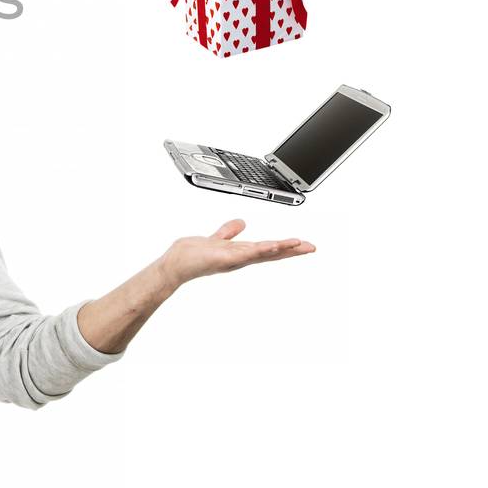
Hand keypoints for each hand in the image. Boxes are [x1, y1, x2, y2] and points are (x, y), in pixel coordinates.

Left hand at [158, 219, 314, 287]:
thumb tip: (242, 223)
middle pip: (271, 252)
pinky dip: (261, 250)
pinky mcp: (225, 258)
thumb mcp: (216, 239)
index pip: (267, 248)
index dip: (285, 247)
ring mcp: (234, 259)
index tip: (303, 244)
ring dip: (281, 248)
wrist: (175, 264)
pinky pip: (246, 253)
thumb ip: (228, 232)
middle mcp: (240, 258)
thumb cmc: (193, 255)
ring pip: (263, 252)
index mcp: (240, 252)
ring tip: (299, 244)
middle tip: (312, 247)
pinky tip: (273, 246)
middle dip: (292, 250)